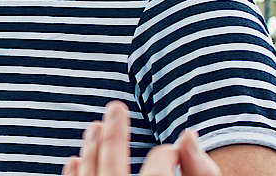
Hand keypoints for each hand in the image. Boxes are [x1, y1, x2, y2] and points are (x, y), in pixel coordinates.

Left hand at [63, 101, 221, 175]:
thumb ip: (201, 170)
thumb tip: (189, 134)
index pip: (160, 164)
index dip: (169, 153)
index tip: (174, 151)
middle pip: (113, 163)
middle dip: (115, 133)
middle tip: (115, 107)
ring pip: (90, 175)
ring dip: (91, 149)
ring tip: (94, 126)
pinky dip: (74, 175)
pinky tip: (74, 160)